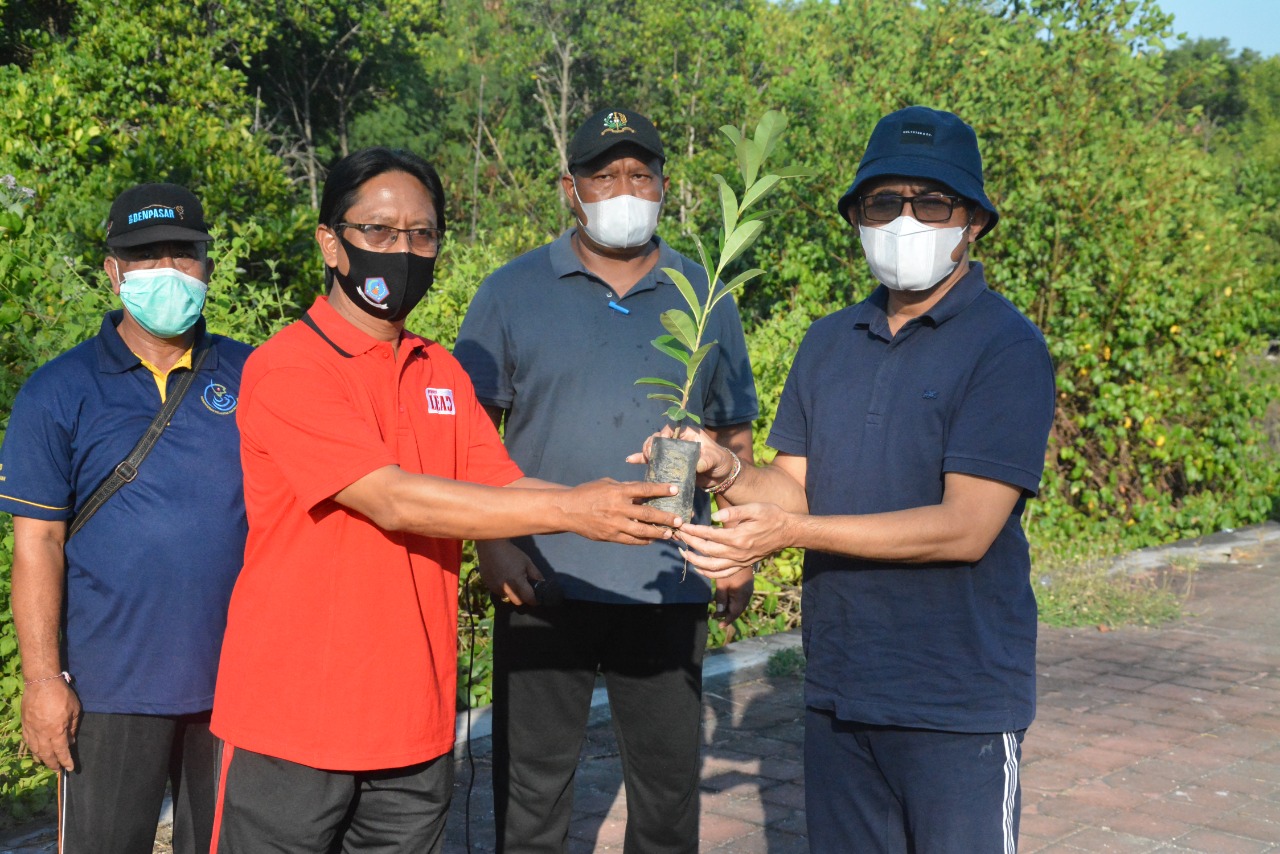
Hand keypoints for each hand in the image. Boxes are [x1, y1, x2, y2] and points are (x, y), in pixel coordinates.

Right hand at [21, 678, 80, 770]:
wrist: (42, 684)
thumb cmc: (62, 695)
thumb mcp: (74, 710)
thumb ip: (72, 727)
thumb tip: (70, 741)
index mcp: (56, 731)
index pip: (61, 751)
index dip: (66, 761)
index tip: (70, 768)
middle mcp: (43, 734)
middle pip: (47, 755)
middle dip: (53, 764)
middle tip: (57, 770)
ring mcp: (32, 730)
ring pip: (35, 750)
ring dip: (41, 759)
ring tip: (47, 763)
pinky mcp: (25, 725)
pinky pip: (28, 742)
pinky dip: (32, 749)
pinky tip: (35, 752)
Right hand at [477, 539, 542, 606]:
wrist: (491, 546)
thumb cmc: (511, 553)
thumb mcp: (527, 562)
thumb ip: (535, 574)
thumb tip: (542, 583)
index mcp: (517, 582)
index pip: (528, 599)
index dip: (534, 599)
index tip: (536, 597)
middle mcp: (505, 589)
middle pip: (517, 602)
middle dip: (523, 598)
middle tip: (525, 589)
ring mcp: (495, 588)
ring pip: (507, 597)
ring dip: (512, 593)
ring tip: (512, 581)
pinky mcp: (487, 586)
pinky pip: (498, 592)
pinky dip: (502, 588)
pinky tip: (502, 578)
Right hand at [560, 478, 681, 543]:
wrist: (567, 510)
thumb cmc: (587, 493)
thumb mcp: (606, 484)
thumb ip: (625, 487)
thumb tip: (643, 490)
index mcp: (618, 491)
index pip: (645, 490)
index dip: (661, 490)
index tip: (675, 489)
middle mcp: (618, 508)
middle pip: (648, 513)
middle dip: (665, 517)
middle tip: (679, 520)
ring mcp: (614, 524)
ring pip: (642, 531)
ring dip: (658, 533)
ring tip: (669, 534)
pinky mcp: (610, 536)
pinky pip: (630, 540)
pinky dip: (642, 541)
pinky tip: (651, 540)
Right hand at [626, 425, 736, 486]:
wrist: (721, 476)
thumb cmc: (720, 462)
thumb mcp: (714, 460)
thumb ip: (706, 461)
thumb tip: (697, 465)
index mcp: (688, 433)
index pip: (671, 429)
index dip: (663, 435)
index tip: (659, 444)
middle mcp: (678, 440)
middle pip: (659, 438)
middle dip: (651, 445)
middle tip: (650, 455)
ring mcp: (672, 452)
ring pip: (654, 447)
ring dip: (646, 452)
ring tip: (644, 459)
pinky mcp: (669, 462)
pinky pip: (653, 459)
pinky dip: (642, 458)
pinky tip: (630, 460)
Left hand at [677, 503, 792, 571]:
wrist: (787, 532)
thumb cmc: (771, 516)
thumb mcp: (755, 508)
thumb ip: (734, 513)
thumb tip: (715, 517)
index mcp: (738, 537)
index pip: (709, 535)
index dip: (693, 530)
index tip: (682, 525)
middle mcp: (737, 552)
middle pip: (706, 551)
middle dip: (689, 543)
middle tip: (678, 535)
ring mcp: (740, 561)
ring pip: (711, 567)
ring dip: (694, 561)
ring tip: (682, 553)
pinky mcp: (742, 565)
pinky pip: (722, 574)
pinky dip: (708, 573)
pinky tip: (698, 567)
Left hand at [710, 564, 754, 628]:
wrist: (742, 554)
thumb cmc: (730, 569)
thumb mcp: (722, 584)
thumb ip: (721, 598)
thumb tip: (720, 611)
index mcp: (741, 597)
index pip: (735, 613)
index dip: (727, 620)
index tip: (720, 625)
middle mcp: (746, 595)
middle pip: (737, 610)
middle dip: (726, 614)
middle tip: (715, 616)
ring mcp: (747, 589)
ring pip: (738, 603)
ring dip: (728, 607)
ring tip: (718, 609)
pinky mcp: (746, 584)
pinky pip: (739, 597)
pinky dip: (731, 601)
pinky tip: (724, 598)